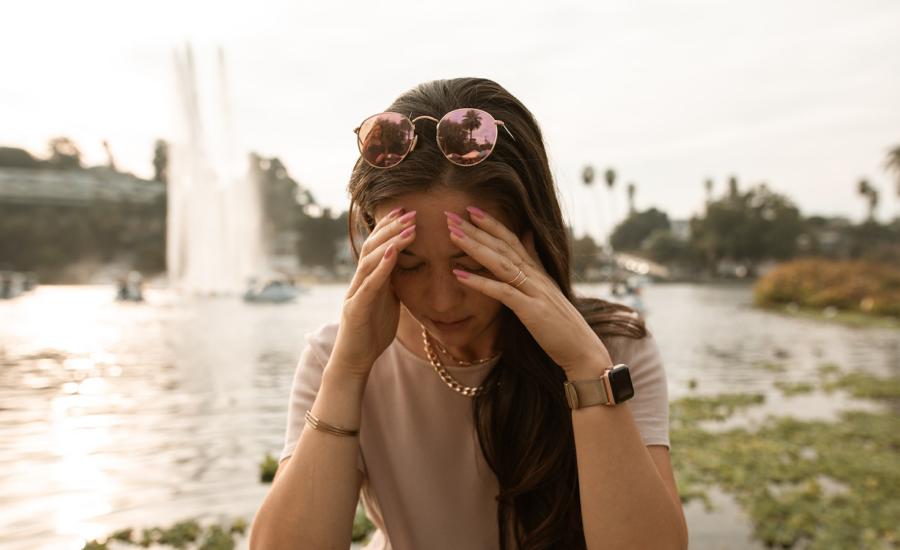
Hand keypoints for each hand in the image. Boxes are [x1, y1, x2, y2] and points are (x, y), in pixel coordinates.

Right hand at [331, 208, 416, 380]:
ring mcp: (355, 293)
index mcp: (369, 279)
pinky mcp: (356, 309)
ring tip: (408, 227)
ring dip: (390, 242)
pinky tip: (393, 253)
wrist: (354, 360)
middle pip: (372, 246)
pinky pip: (369, 284)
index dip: (389, 226)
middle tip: (411, 211)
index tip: (406, 210)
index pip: (377, 245)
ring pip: (371, 260)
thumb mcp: (388, 301)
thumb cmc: (372, 332)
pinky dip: (381, 267)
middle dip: (391, 227)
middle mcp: (359, 281)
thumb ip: (393, 283)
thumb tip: (409, 266)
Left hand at [446, 207, 612, 375]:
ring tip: (452, 235)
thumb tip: (527, 234)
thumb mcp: (548, 286)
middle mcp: (536, 275)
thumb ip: (535, 260)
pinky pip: (502, 292)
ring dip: (475, 247)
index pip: (511, 239)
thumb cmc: (561, 323)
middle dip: (476, 229)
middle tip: (450, 214)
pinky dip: (480, 282)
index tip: (470, 209)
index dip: (491, 223)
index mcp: (537, 270)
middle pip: (502, 245)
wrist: (582, 348)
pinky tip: (459, 274)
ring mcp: (534, 291)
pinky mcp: (531, 310)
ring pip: (501, 262)